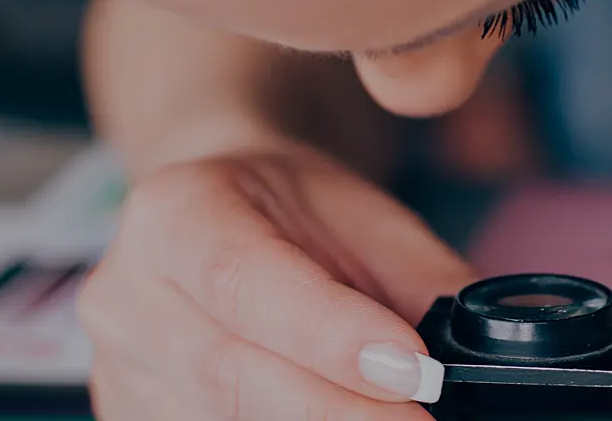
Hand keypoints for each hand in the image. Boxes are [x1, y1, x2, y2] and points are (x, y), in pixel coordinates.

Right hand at [80, 142, 476, 418]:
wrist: (216, 211)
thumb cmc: (293, 212)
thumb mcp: (369, 220)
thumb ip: (426, 287)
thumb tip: (492, 359)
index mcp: (174, 212)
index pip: (244, 280)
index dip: (329, 335)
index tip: (413, 371)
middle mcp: (126, 292)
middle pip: (231, 374)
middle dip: (342, 412)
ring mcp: (119, 367)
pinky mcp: (131, 417)